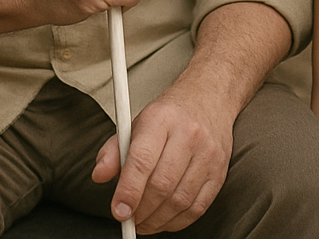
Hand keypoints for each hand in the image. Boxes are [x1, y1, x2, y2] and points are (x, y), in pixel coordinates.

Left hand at [92, 76, 232, 232]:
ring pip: (180, 200)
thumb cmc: (169, 115)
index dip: (128, 191)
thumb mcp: (137, 122)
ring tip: (144, 221)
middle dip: (141, 210)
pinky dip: (177, 222)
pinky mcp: (219, 171)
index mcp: (161, 119)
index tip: (119, 211)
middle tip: (130, 218)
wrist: (209, 96)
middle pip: (161, 184)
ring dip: (157, 220)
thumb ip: (114, 150)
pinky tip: (165, 218)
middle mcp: (188, 133)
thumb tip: (99, 175)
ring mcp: (208, 153)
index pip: (142, 160)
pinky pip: (197, 208)